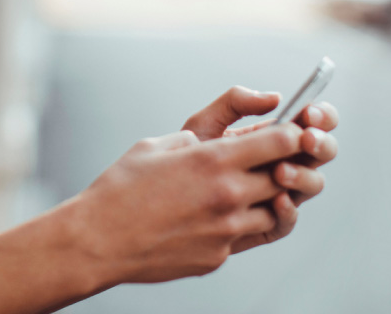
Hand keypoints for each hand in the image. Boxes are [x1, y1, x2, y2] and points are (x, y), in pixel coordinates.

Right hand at [65, 124, 303, 283]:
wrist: (97, 241)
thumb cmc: (120, 189)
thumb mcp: (157, 144)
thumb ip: (198, 136)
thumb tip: (225, 138)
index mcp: (213, 160)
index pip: (282, 141)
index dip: (294, 134)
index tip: (293, 132)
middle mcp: (228, 195)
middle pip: (287, 176)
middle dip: (287, 165)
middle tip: (277, 159)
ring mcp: (226, 231)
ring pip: (275, 211)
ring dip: (268, 198)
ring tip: (245, 190)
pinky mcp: (218, 257)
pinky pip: (247, 237)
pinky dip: (241, 224)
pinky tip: (218, 216)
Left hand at [180, 86, 340, 251]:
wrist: (160, 198)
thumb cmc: (185, 158)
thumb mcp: (205, 123)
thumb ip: (235, 102)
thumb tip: (275, 98)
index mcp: (276, 137)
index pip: (314, 122)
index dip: (320, 115)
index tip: (307, 112)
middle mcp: (286, 163)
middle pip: (322, 152)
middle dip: (320, 143)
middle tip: (304, 138)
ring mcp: (281, 193)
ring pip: (313, 184)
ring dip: (304, 175)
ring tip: (280, 170)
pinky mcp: (268, 223)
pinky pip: (288, 220)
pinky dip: (289, 210)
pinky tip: (278, 199)